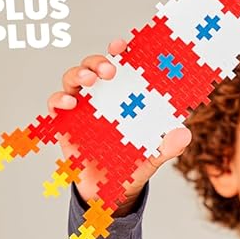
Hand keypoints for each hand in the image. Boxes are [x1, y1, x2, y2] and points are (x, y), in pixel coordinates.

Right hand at [48, 37, 192, 210]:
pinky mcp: (64, 123)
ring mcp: (81, 108)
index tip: (124, 45)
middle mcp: (102, 96)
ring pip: (74, 79)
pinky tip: (70, 103)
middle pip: (94, 66)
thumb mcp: (155, 155)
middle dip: (99, 60)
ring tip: (91, 81)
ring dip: (80, 73)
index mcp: (124, 95)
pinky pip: (55, 104)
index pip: (121, 64)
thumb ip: (169, 145)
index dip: (120, 50)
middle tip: (111, 69)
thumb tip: (184, 134)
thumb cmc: (134, 165)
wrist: (111, 192)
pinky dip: (59, 99)